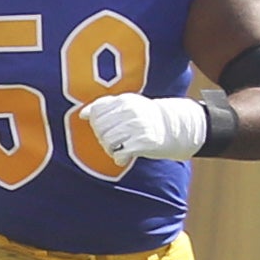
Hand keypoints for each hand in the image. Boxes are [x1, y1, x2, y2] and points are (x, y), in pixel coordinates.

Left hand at [78, 93, 208, 164]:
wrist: (176, 129)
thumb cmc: (147, 118)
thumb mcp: (128, 106)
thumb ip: (105, 106)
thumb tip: (82, 114)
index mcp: (125, 100)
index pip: (96, 112)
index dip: (96, 123)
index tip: (108, 127)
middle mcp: (131, 112)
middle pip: (100, 128)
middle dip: (103, 138)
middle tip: (115, 141)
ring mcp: (138, 127)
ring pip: (107, 142)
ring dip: (111, 149)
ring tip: (120, 148)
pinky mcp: (144, 142)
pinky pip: (119, 154)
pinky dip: (119, 158)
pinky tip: (126, 157)